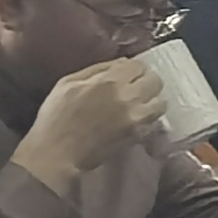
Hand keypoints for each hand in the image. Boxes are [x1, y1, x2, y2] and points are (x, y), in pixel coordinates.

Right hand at [9, 55, 176, 191]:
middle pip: (155, 81)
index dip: (133, 68)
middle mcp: (128, 97)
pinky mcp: (137, 135)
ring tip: (141, 103)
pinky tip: (136, 118)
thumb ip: (97, 70)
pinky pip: (153, 121)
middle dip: (147, 81)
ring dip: (153, 100)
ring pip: (161, 102)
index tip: (127, 73)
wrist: (56, 154)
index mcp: (109, 80)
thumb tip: (121, 63)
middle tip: (137, 86)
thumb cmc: (56, 117)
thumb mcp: (68, 82)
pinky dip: (149, 118)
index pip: (139, 65)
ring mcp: (135, 118)